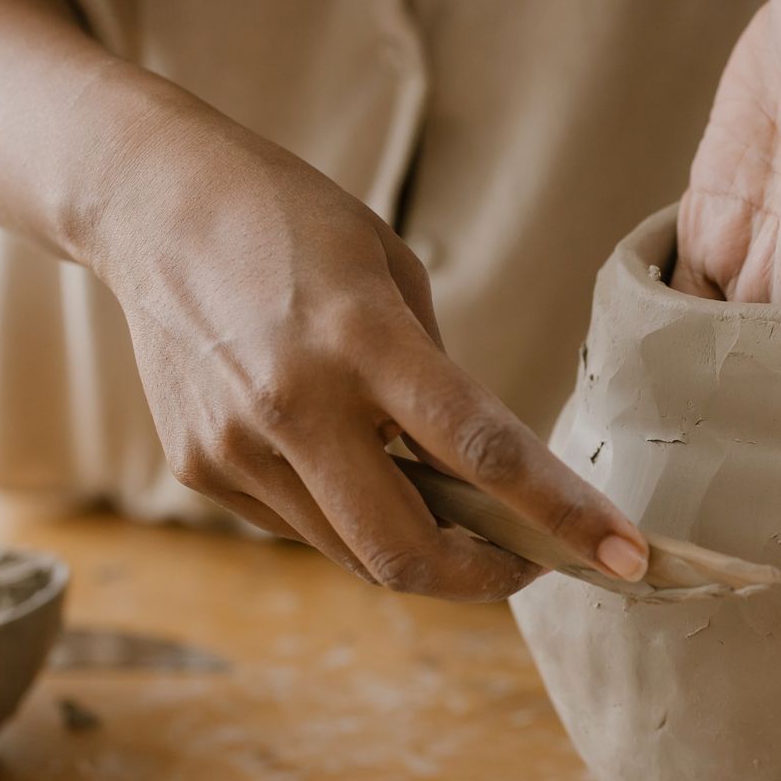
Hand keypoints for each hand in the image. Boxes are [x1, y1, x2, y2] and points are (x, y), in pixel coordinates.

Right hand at [92, 108, 648, 599]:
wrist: (151, 202)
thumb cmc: (295, 224)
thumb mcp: (393, 273)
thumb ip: (440, 380)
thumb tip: (485, 478)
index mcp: (364, 340)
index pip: (485, 452)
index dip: (563, 515)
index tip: (628, 556)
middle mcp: (296, 404)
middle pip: (409, 550)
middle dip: (487, 578)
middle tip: (533, 562)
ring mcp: (238, 447)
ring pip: (357, 555)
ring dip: (423, 551)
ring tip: (452, 510)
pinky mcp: (200, 470)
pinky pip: (304, 528)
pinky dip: (351, 517)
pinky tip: (353, 464)